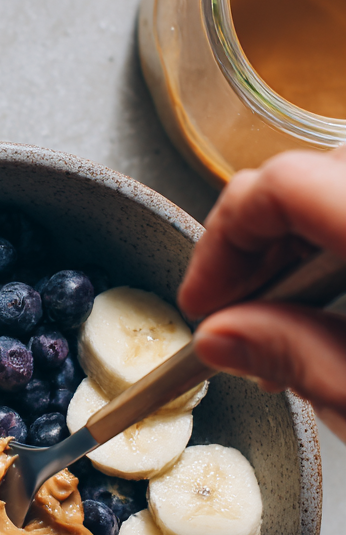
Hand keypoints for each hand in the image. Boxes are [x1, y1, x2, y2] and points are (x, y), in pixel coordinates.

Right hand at [179, 148, 345, 438]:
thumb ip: (295, 357)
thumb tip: (224, 337)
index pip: (281, 188)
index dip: (223, 240)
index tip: (203, 300)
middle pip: (310, 176)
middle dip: (259, 245)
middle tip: (237, 315)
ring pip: (340, 184)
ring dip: (302, 245)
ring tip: (291, 321)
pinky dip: (339, 241)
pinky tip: (337, 307)